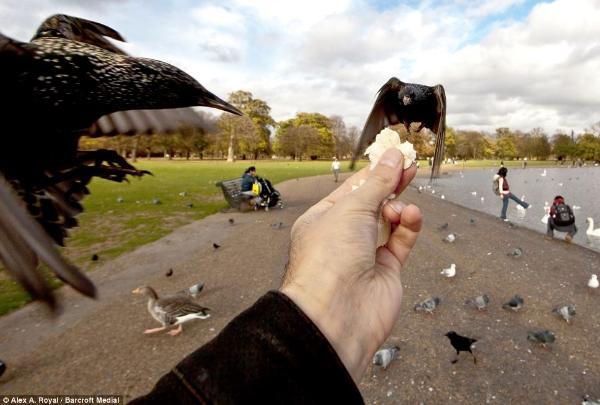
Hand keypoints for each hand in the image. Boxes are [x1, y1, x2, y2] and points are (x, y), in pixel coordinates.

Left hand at [280, 148, 421, 381]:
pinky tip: (411, 216)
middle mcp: (342, 236)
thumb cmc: (329, 258)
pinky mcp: (386, 270)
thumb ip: (378, 182)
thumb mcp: (352, 208)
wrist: (336, 312)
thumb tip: (392, 156)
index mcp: (323, 218)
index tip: (395, 156)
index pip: (352, 189)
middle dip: (391, 185)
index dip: (374, 172)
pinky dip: (408, 226)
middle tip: (410, 167)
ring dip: (398, 208)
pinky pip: (401, 241)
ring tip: (401, 207)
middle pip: (372, 203)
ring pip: (389, 221)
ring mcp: (364, 254)